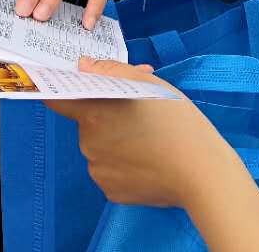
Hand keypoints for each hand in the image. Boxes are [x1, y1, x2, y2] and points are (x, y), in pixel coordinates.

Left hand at [47, 58, 237, 209]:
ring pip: (101, 148)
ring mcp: (99, 171)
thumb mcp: (148, 84)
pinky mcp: (112, 192)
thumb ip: (110, 71)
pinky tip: (150, 161)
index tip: (69, 87)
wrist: (201, 172)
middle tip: (139, 113)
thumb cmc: (177, 122)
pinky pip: (112, 172)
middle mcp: (88, 143)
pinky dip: (125, 165)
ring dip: (117, 140)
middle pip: (88, 123)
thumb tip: (83, 67)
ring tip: (150, 139)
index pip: (57, 99)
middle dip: (107, 115)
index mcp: (93, 114)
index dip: (60, 90)